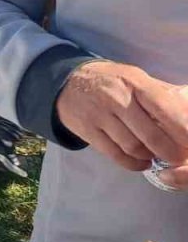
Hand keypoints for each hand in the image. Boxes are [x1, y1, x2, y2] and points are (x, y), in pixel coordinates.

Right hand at [57, 61, 187, 173]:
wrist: (67, 83)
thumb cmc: (111, 81)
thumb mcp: (136, 77)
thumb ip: (162, 93)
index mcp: (135, 82)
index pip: (165, 109)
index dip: (183, 130)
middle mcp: (117, 98)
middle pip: (151, 135)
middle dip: (171, 153)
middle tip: (179, 158)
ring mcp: (99, 115)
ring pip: (133, 147)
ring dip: (151, 157)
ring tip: (158, 157)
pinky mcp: (87, 130)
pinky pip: (115, 155)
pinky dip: (133, 164)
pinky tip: (141, 162)